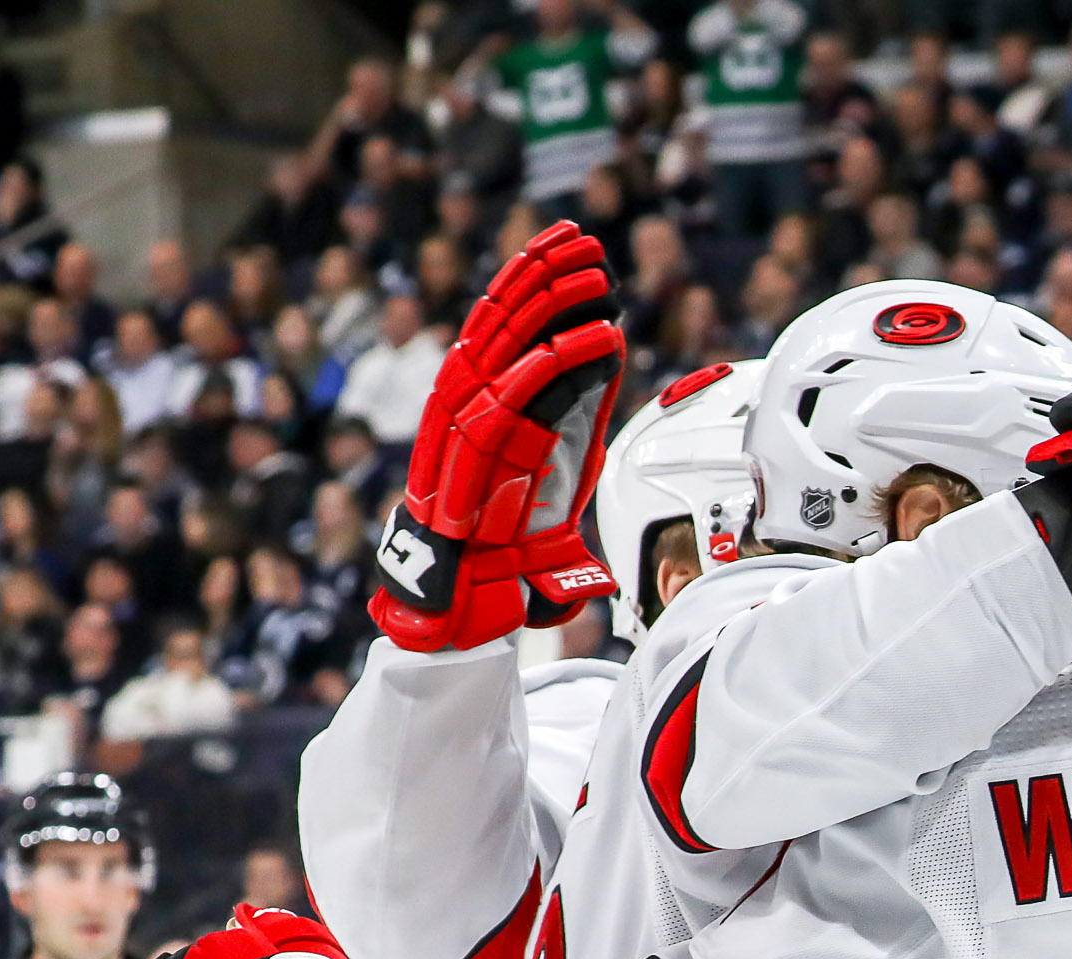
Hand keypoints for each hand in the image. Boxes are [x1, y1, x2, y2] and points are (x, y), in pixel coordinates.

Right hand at [371, 221, 623, 652]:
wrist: (467, 600)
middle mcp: (463, 400)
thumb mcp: (559, 460)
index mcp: (478, 396)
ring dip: (554, 305)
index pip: (503, 319)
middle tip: (586, 244)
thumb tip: (609, 352)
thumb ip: (579, 409)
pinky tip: (600, 340)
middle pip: (502, 319)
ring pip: (507, 346)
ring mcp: (463, 425)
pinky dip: (561, 365)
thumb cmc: (512, 535)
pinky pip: (520, 396)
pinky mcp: (473, 457)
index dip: (535, 277)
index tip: (573, 246)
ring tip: (598, 276)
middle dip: (544, 275)